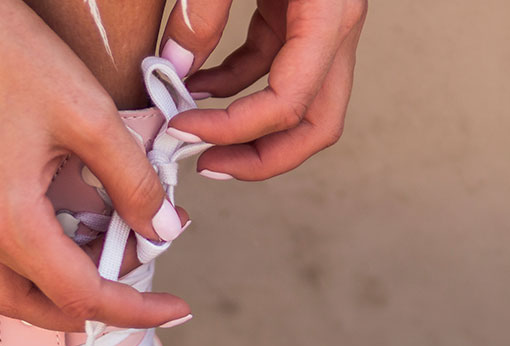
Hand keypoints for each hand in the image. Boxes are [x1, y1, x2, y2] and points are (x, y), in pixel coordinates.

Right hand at [0, 0, 190, 345]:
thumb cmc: (6, 52)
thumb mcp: (91, 116)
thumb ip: (132, 181)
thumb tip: (163, 228)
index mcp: (11, 218)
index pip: (83, 292)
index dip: (136, 308)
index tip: (173, 307)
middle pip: (43, 302)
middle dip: (99, 306)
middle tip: (143, 289)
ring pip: (1, 296)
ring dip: (46, 309)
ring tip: (85, 306)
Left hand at [159, 0, 366, 180]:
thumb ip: (203, 10)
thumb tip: (174, 65)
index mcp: (329, 14)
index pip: (290, 104)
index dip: (233, 128)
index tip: (181, 127)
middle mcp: (335, 27)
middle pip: (314, 125)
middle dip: (259, 157)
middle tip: (206, 165)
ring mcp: (319, 26)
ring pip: (295, 104)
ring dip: (244, 128)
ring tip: (190, 133)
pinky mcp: (295, 15)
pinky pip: (269, 70)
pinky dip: (232, 89)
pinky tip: (194, 90)